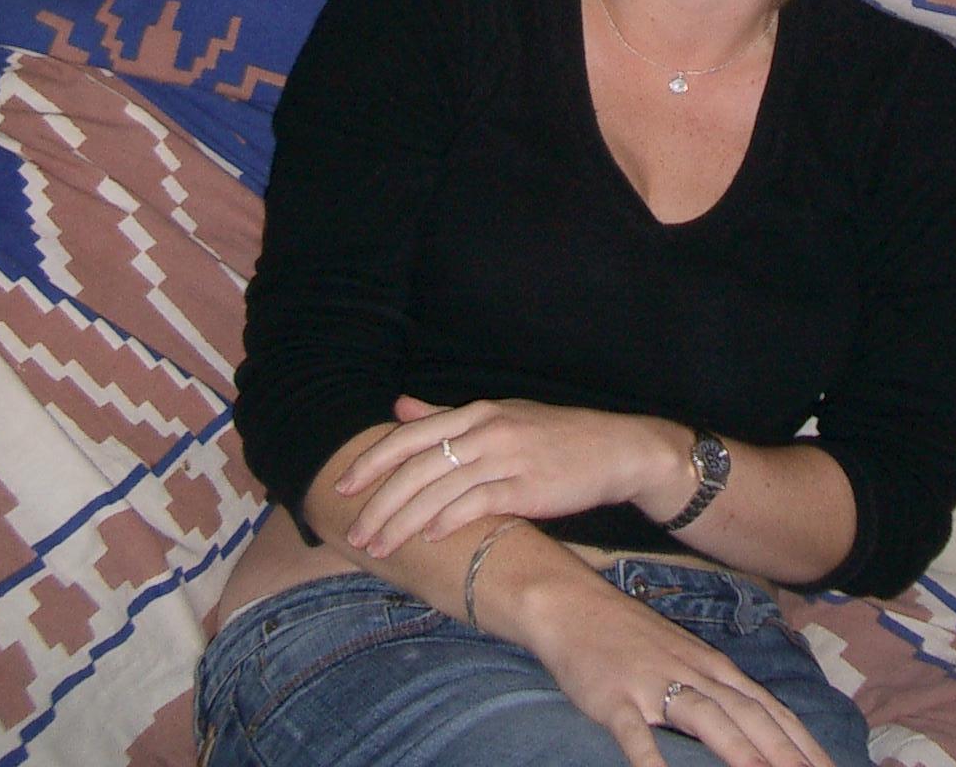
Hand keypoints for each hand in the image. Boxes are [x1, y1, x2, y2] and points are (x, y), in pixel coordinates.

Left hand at [336, 395, 674, 556]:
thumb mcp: (499, 417)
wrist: (613, 449)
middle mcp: (486, 430)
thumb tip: (400, 406)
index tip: (342, 487)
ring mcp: (507, 457)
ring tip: (380, 548)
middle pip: (417, 467)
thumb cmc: (552, 436)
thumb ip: (446, 417)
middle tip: (355, 533)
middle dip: (379, 502)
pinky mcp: (527, 486)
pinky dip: (448, 520)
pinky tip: (430, 538)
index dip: (372, 461)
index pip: (410, 436)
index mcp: (477, 413)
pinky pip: (477, 503)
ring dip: (404, 522)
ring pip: (439, 490)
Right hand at [504, 553, 838, 766]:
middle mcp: (694, 674)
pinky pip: (638, 736)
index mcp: (713, 667)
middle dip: (787, 754)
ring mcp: (655, 684)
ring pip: (709, 720)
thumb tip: (754, 725)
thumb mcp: (682, 657)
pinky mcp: (616, 699)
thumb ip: (716, 691)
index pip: (769, 708)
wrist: (571, 603)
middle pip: (750, 717)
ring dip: (742, 752)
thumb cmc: (628, 637)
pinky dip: (655, 763)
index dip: (801, 742)